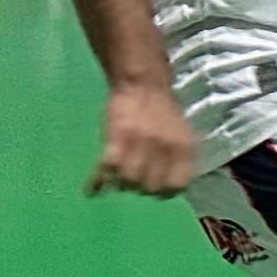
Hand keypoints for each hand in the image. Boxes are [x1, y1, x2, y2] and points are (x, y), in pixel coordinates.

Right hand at [87, 83, 197, 197]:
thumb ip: (176, 159)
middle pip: (150, 187)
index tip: (156, 190)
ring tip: (116, 179)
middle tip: (133, 182)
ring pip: (128, 181)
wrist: (143, 83)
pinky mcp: (116, 138)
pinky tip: (93, 187)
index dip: (165, 192)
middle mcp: (164, 149)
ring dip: (120, 184)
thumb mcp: (180, 134)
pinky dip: (98, 180)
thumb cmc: (162, 112)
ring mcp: (140, 143)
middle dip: (140, 188)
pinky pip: (107, 167)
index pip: (177, 185)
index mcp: (184, 148)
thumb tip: (169, 187)